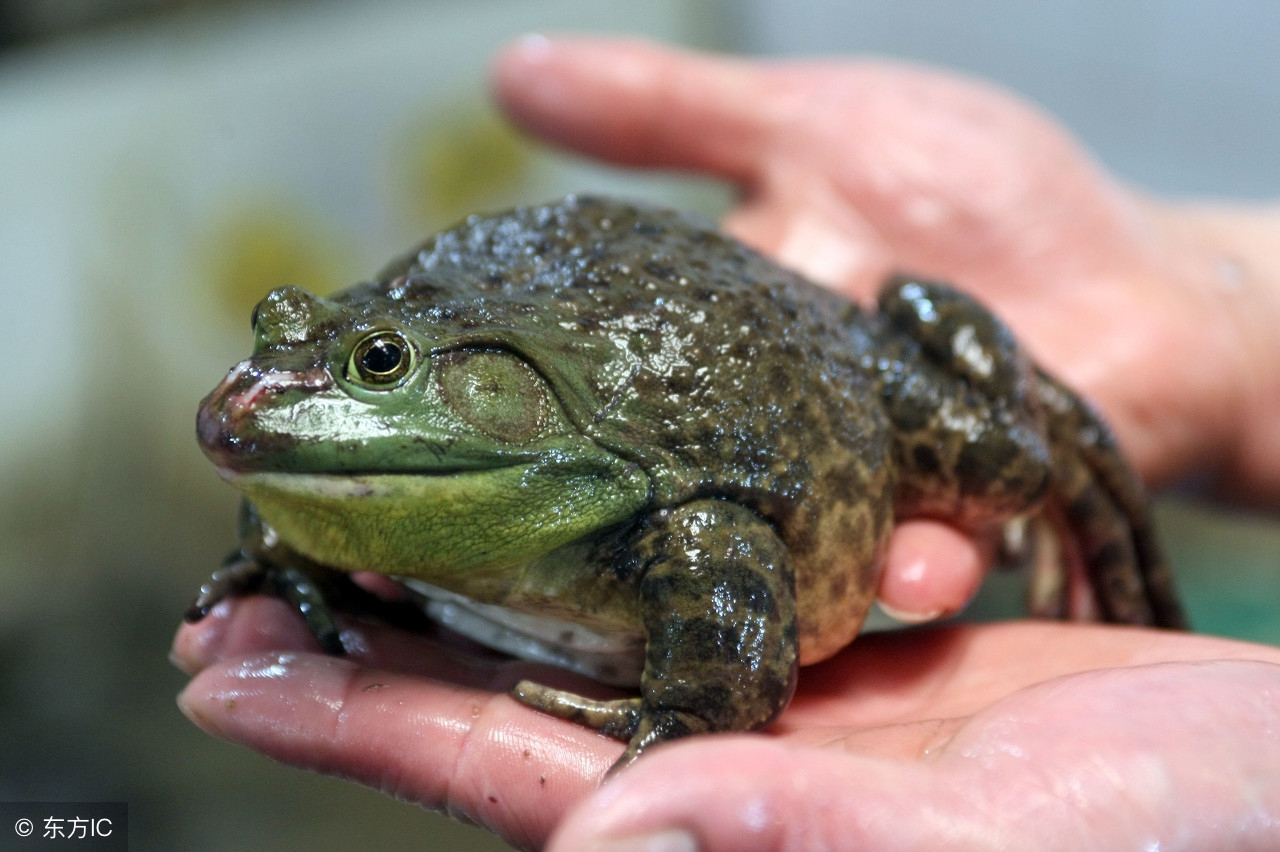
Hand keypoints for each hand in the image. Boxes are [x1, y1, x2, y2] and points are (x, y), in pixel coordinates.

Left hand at [173, 604, 1279, 849]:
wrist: (1271, 762)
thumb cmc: (1188, 825)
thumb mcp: (1008, 832)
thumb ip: (814, 835)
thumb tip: (613, 835)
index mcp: (747, 826)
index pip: (512, 772)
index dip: (367, 722)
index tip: (229, 670)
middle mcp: (740, 769)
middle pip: (517, 698)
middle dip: (377, 646)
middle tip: (235, 590)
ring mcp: (788, 702)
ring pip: (591, 628)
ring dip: (478, 572)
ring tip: (367, 511)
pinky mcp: (846, 644)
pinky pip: (698, 580)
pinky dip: (615, 530)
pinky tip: (557, 480)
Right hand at [493, 35, 1279, 533]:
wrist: (1140, 274)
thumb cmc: (978, 192)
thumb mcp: (814, 124)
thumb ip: (673, 114)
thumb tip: (507, 71)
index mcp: (730, 326)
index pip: (621, 355)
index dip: (561, 377)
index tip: (486, 408)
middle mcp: (776, 419)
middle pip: (693, 465)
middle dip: (643, 494)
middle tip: (571, 537)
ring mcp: (864, 481)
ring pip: (799, 535)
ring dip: (787, 560)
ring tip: (771, 568)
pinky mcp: (955, 520)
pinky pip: (931, 557)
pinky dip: (924, 564)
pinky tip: (920, 568)